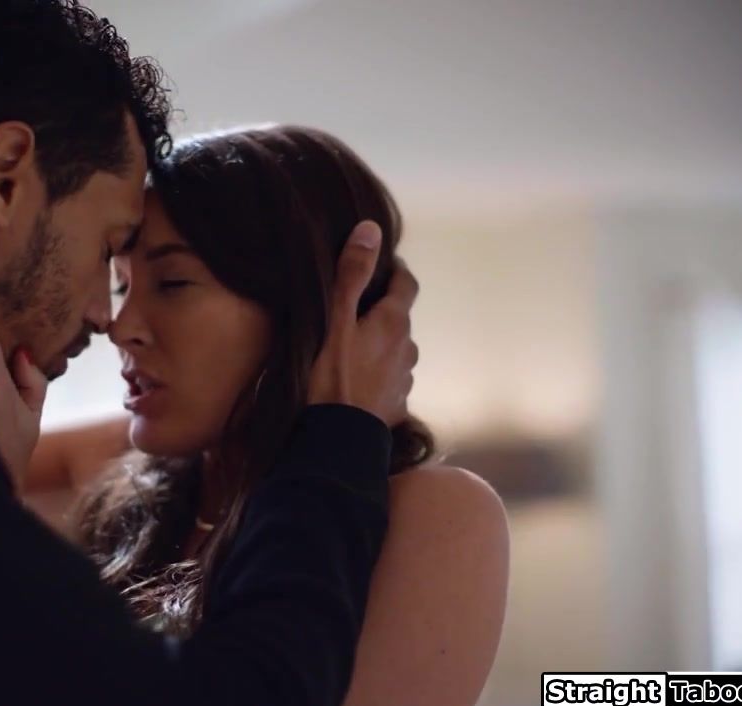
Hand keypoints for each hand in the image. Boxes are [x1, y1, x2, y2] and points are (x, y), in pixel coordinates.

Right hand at [308, 221, 418, 425]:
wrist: (340, 438)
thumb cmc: (333, 376)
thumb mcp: (336, 321)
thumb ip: (353, 275)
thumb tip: (371, 230)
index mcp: (394, 322)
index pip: (406, 284)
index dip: (396, 270)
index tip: (383, 263)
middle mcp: (408, 347)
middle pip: (399, 319)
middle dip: (381, 310)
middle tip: (352, 309)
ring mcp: (405, 378)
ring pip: (395, 350)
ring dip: (379, 344)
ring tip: (351, 348)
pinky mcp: (397, 404)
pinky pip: (390, 379)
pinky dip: (377, 373)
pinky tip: (356, 380)